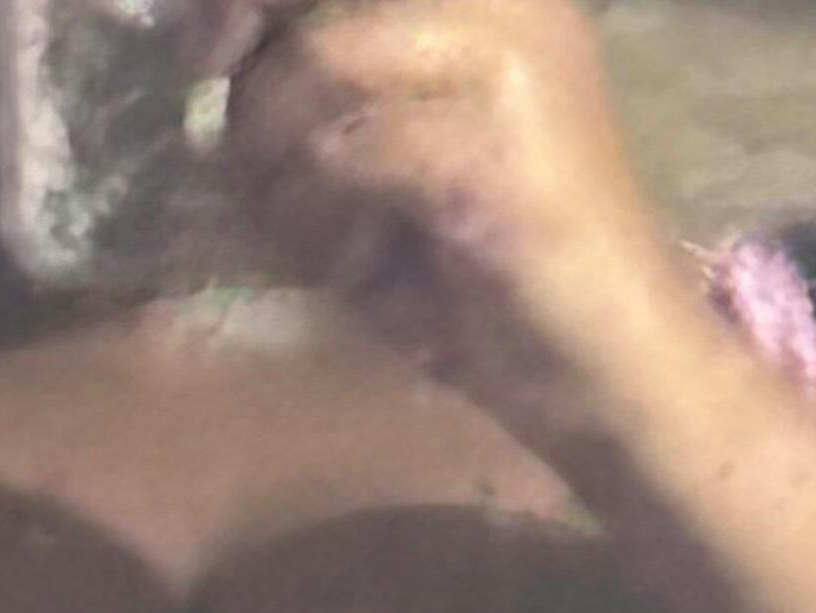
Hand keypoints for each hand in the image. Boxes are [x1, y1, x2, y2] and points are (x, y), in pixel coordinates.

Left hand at [220, 0, 722, 467]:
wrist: (609, 372)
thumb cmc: (491, 280)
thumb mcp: (397, 157)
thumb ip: (325, 84)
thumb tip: (213, 41)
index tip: (206, 50)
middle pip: (312, 3)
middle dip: (255, 89)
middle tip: (257, 173)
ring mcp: (507, 55)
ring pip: (315, 63)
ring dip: (284, 170)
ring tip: (329, 242)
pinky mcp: (489, 140)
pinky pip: (343, 151)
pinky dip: (324, 222)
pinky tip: (361, 270)